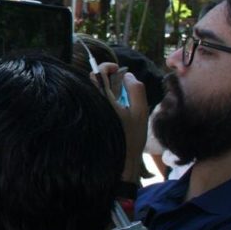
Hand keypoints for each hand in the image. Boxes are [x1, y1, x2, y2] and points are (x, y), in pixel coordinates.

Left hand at [92, 63, 147, 180]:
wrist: (121, 162)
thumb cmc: (132, 138)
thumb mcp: (140, 113)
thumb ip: (136, 90)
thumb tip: (128, 75)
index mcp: (103, 100)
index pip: (96, 74)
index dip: (106, 66)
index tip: (117, 69)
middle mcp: (92, 104)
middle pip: (93, 81)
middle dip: (106, 77)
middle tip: (119, 81)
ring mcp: (89, 112)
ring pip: (93, 91)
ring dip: (104, 88)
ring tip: (118, 95)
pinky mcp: (90, 119)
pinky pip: (93, 101)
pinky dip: (102, 98)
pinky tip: (113, 107)